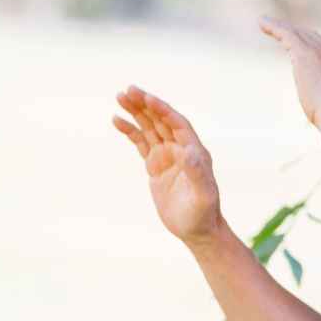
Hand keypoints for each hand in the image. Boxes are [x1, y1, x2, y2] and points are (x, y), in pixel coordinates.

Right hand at [112, 85, 225, 248]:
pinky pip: (141, 143)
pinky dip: (130, 131)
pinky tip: (117, 120)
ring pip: (150, 128)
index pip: (177, 123)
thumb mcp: (202, 194)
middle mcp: (181, 149)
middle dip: (145, 104)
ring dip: (136, 112)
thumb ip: (197, 173)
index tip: (146, 97)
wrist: (196, 230)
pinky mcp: (155, 166)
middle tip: (127, 90)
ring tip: (119, 96)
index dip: (162, 109)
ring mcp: (167, 156)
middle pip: (161, 120)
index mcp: (194, 151)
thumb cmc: (202, 214)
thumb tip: (190, 153)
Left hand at [258, 15, 320, 129]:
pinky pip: (288, 34)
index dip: (318, 52)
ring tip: (266, 23)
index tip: (308, 54)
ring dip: (283, 27)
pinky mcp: (306, 53)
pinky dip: (275, 27)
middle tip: (285, 32)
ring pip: (300, 34)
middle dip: (300, 35)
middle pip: (315, 39)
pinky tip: (262, 23)